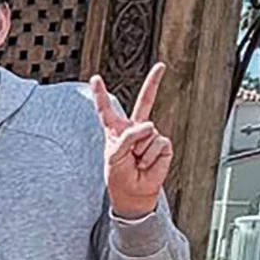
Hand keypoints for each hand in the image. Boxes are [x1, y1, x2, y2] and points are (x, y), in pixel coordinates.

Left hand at [91, 63, 171, 219]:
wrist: (134, 193)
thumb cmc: (120, 175)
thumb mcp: (114, 156)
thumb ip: (127, 138)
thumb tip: (149, 125)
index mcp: (116, 130)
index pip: (106, 109)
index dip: (101, 94)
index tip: (96, 78)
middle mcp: (135, 129)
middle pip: (145, 101)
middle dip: (154, 83)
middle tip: (162, 66)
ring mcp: (151, 135)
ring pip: (147, 133)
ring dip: (139, 151)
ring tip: (136, 161)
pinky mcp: (164, 145)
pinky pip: (157, 143)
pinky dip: (150, 156)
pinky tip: (147, 163)